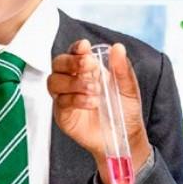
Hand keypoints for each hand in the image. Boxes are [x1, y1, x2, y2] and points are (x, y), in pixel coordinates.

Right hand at [46, 39, 150, 183]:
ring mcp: (66, 97)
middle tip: (88, 64)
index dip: (76, 48)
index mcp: (88, 69)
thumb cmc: (124, 110)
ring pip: (54, 82)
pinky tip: (91, 102)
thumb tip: (118, 48)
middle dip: (71, 61)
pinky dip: (75, 99)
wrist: (125, 136)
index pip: (75, 52)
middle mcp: (73, 80)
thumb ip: (122, 69)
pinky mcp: (64, 114)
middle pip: (59, 64)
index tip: (84, 47)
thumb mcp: (128, 88)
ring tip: (94, 89)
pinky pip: (61, 102)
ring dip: (73, 82)